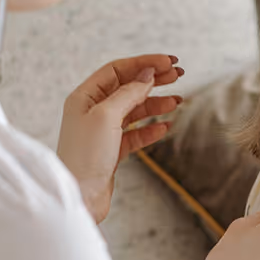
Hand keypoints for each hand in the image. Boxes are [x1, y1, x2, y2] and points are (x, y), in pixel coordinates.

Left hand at [57, 54, 183, 222]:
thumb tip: (147, 74)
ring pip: (134, 111)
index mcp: (85, 96)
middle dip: (154, 80)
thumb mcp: (106, 116)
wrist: (80, 196)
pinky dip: (150, 129)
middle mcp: (92, 111)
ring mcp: (103, 131)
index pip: (118, 70)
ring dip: (156, 104)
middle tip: (179, 75)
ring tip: (178, 102)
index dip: (144, 64)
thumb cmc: (85, 156)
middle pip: (127, 88)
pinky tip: (165, 126)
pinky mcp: (112, 151)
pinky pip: (135, 134)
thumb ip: (128, 93)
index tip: (168, 63)